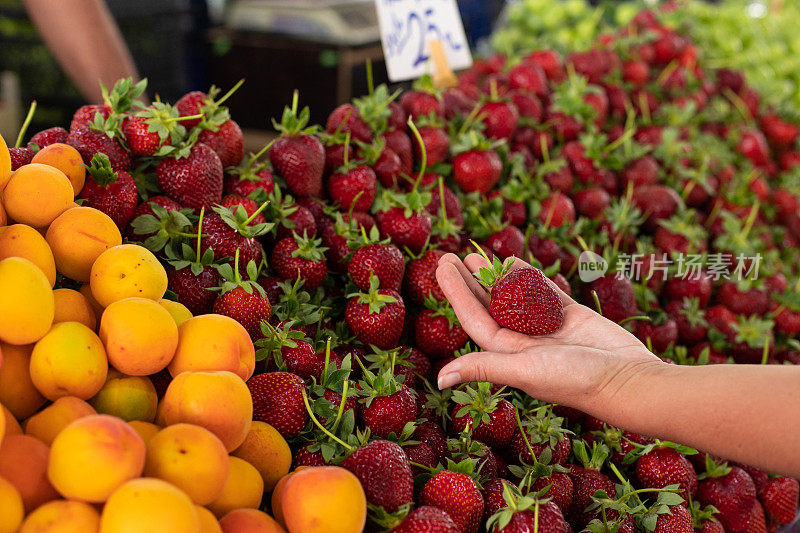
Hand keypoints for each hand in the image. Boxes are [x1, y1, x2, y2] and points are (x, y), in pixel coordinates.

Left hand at [434, 253, 662, 411]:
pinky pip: (543, 292)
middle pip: (489, 306)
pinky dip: (528, 277)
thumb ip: (483, 368)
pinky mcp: (571, 317)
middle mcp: (523, 342)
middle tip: (450, 256)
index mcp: (508, 355)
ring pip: (513, 297)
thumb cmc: (574, 380)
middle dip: (469, 282)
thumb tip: (438, 379)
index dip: (456, 293)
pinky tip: (512, 262)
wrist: (627, 379)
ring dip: (494, 277)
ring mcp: (547, 328)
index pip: (474, 319)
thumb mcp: (524, 370)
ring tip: (474, 256)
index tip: (442, 267)